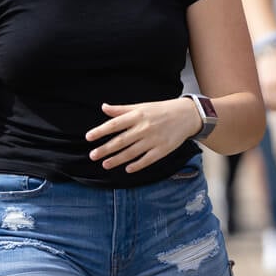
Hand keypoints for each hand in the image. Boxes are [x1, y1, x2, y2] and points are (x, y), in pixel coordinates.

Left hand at [85, 98, 199, 172]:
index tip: (88, 137)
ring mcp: (153, 140)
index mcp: (137, 116)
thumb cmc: (161, 110)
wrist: (187, 115)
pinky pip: (147, 160)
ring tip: (105, 164)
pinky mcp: (162, 150)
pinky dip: (136, 165)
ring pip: (131, 152)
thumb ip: (121, 110)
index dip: (100, 131)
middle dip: (105, 149)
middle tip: (93, 155)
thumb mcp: (141, 106)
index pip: (114, 124)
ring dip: (117, 159)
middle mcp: (144, 128)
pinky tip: (127, 169)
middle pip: (120, 141)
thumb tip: (104, 107)